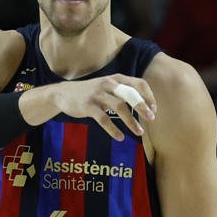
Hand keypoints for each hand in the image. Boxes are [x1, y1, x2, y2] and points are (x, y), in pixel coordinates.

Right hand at [32, 73, 156, 140]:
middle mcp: (108, 84)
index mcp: (117, 78)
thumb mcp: (108, 86)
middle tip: (151, 119)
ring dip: (131, 121)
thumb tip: (145, 105)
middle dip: (142, 107)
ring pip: (119, 107)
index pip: (139, 83)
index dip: (148, 96)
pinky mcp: (88, 106)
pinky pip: (104, 120)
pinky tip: (120, 137)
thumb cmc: (91, 92)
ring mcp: (98, 95)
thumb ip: (124, 91)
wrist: (63, 94)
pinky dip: (113, 130)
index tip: (153, 109)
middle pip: (130, 94)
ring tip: (139, 132)